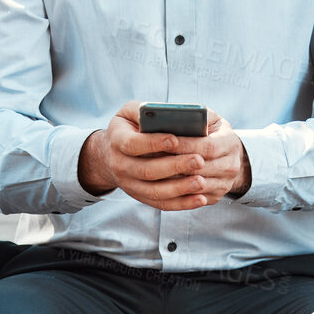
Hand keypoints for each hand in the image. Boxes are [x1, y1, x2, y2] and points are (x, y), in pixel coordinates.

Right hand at [78, 101, 250, 210]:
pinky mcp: (141, 197)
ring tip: (202, 182)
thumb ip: (150, 109)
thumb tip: (177, 113)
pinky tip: (200, 199)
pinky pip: (162, 204)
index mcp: (117, 140)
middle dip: (174, 166)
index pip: (133, 144)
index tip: (175, 140)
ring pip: (155, 191)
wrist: (112, 152)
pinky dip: (182, 204)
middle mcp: (120, 165)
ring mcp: (130, 184)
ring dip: (180, 188)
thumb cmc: (131, 125)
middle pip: (147, 170)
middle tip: (199, 160)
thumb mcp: (133, 110)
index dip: (153, 143)